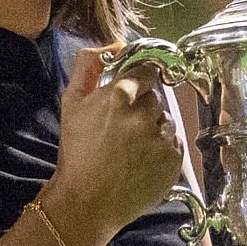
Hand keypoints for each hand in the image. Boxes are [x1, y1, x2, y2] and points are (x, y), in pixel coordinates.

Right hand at [47, 45, 183, 238]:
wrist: (86, 201)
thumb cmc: (77, 152)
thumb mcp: (72, 103)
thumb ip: (88, 65)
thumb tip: (114, 45)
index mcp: (119, 95)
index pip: (145, 70)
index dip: (138, 82)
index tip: (132, 93)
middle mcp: (143, 114)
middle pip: (155, 98)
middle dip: (142, 109)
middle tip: (123, 130)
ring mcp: (160, 138)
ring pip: (165, 121)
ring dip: (153, 130)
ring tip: (131, 150)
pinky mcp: (173, 160)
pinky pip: (174, 144)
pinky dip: (162, 150)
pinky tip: (141, 163)